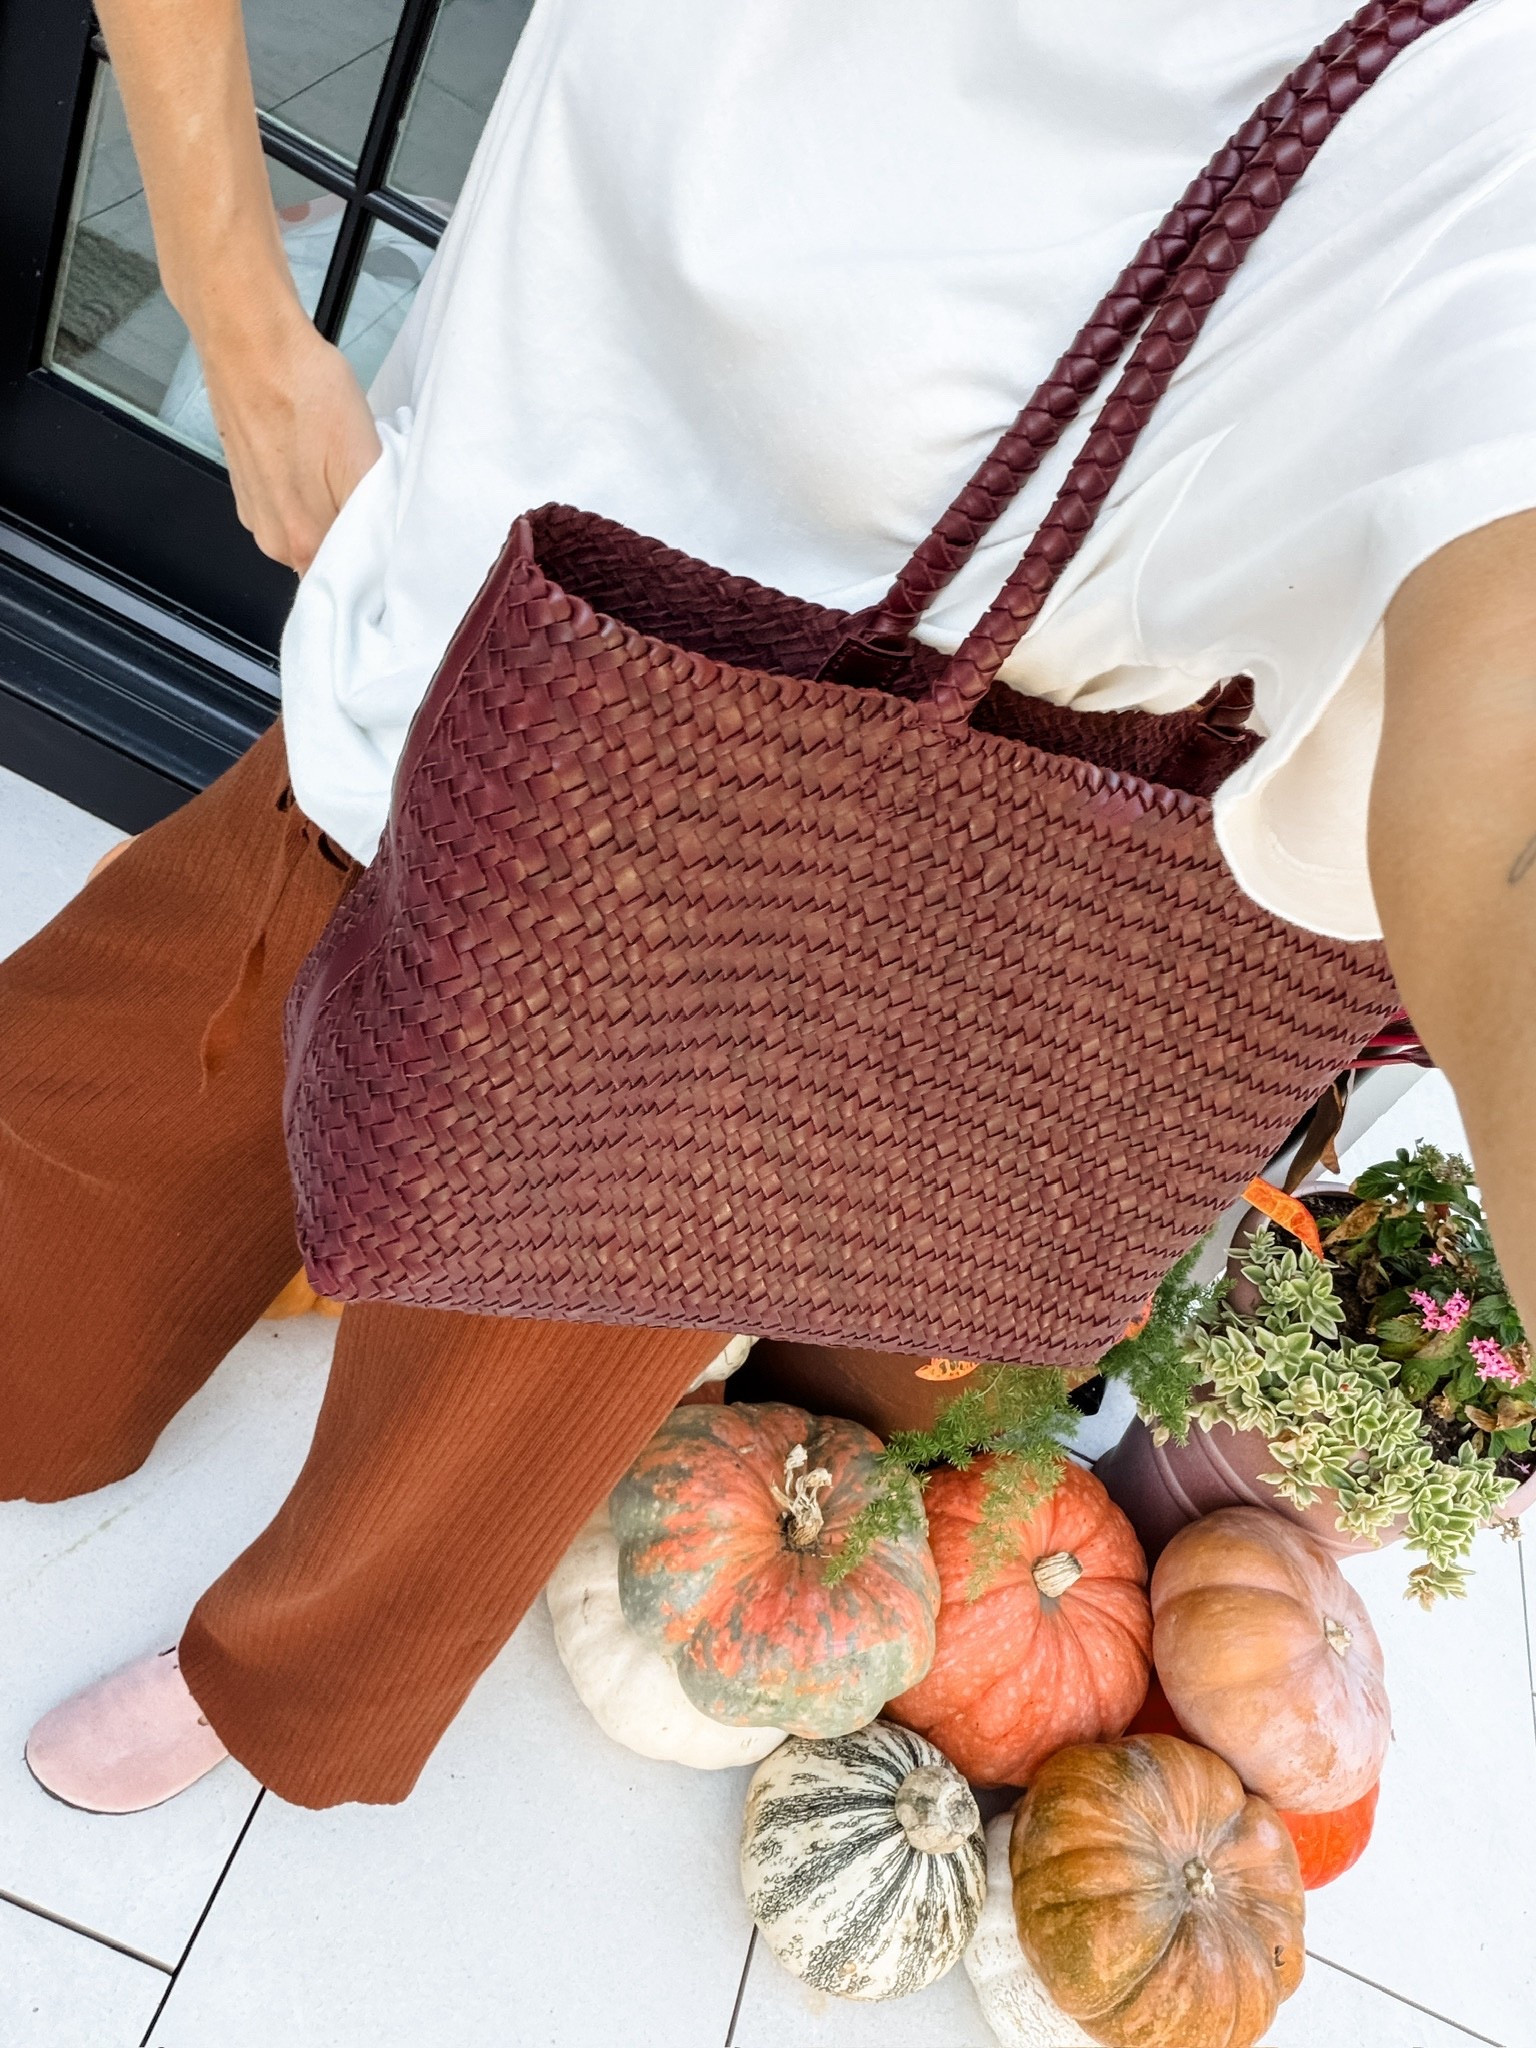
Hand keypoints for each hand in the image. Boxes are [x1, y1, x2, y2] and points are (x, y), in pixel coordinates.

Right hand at [201, 312, 382, 575]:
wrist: (248, 337)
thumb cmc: (300, 388)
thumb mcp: (362, 463)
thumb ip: (372, 523)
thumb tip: (384, 559)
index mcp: (300, 542)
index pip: (347, 585)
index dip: (374, 568)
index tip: (391, 545)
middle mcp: (271, 537)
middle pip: (331, 557)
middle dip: (357, 533)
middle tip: (372, 491)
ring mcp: (256, 509)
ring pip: (312, 526)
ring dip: (334, 505)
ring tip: (341, 464)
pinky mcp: (249, 481)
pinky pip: (291, 499)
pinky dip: (310, 483)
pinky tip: (318, 451)